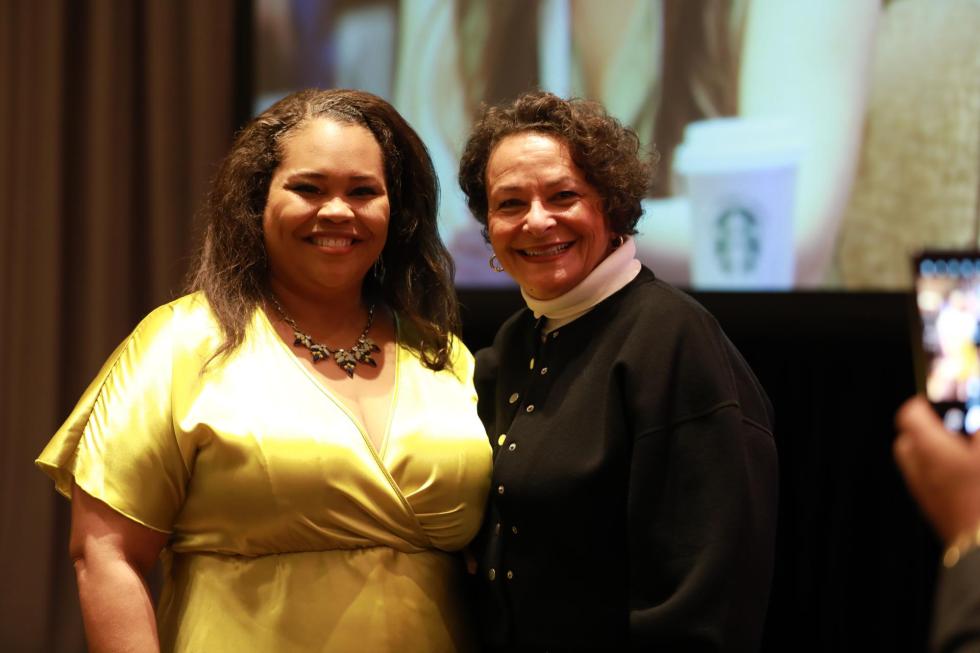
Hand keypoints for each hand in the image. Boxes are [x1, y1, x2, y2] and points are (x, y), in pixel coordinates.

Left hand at [894, 396, 979, 543]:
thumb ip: (979, 426)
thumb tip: (976, 412)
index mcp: (929, 448)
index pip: (910, 414)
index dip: (925, 404)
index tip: (944, 401)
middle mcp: (918, 469)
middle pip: (910, 439)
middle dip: (931, 429)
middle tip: (958, 428)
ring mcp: (924, 492)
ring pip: (919, 462)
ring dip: (937, 452)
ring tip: (967, 453)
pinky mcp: (933, 509)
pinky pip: (929, 481)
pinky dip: (942, 472)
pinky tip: (968, 476)